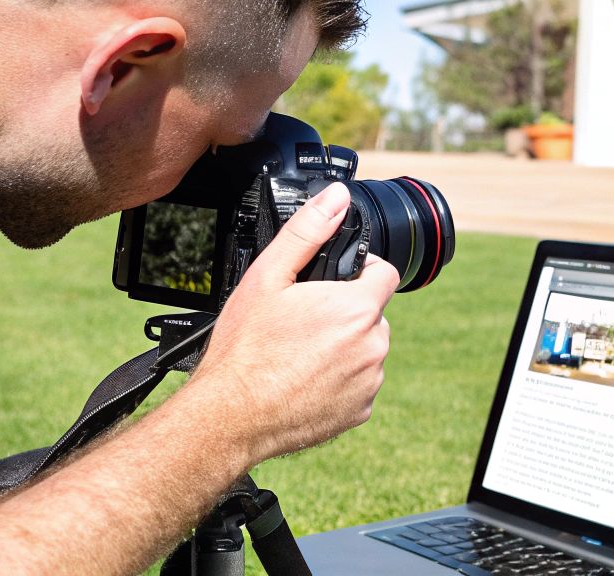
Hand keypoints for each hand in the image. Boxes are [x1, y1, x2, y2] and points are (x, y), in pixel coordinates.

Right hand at [188, 182, 399, 462]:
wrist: (229, 417)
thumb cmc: (244, 350)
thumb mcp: (268, 277)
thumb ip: (308, 231)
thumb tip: (336, 197)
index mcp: (357, 308)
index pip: (384, 272)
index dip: (359, 270)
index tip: (331, 282)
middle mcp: (373, 346)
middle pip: (372, 312)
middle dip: (346, 310)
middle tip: (303, 320)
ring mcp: (369, 382)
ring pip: (367, 348)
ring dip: (344, 346)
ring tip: (300, 352)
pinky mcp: (360, 411)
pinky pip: (360, 383)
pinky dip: (340, 379)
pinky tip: (305, 379)